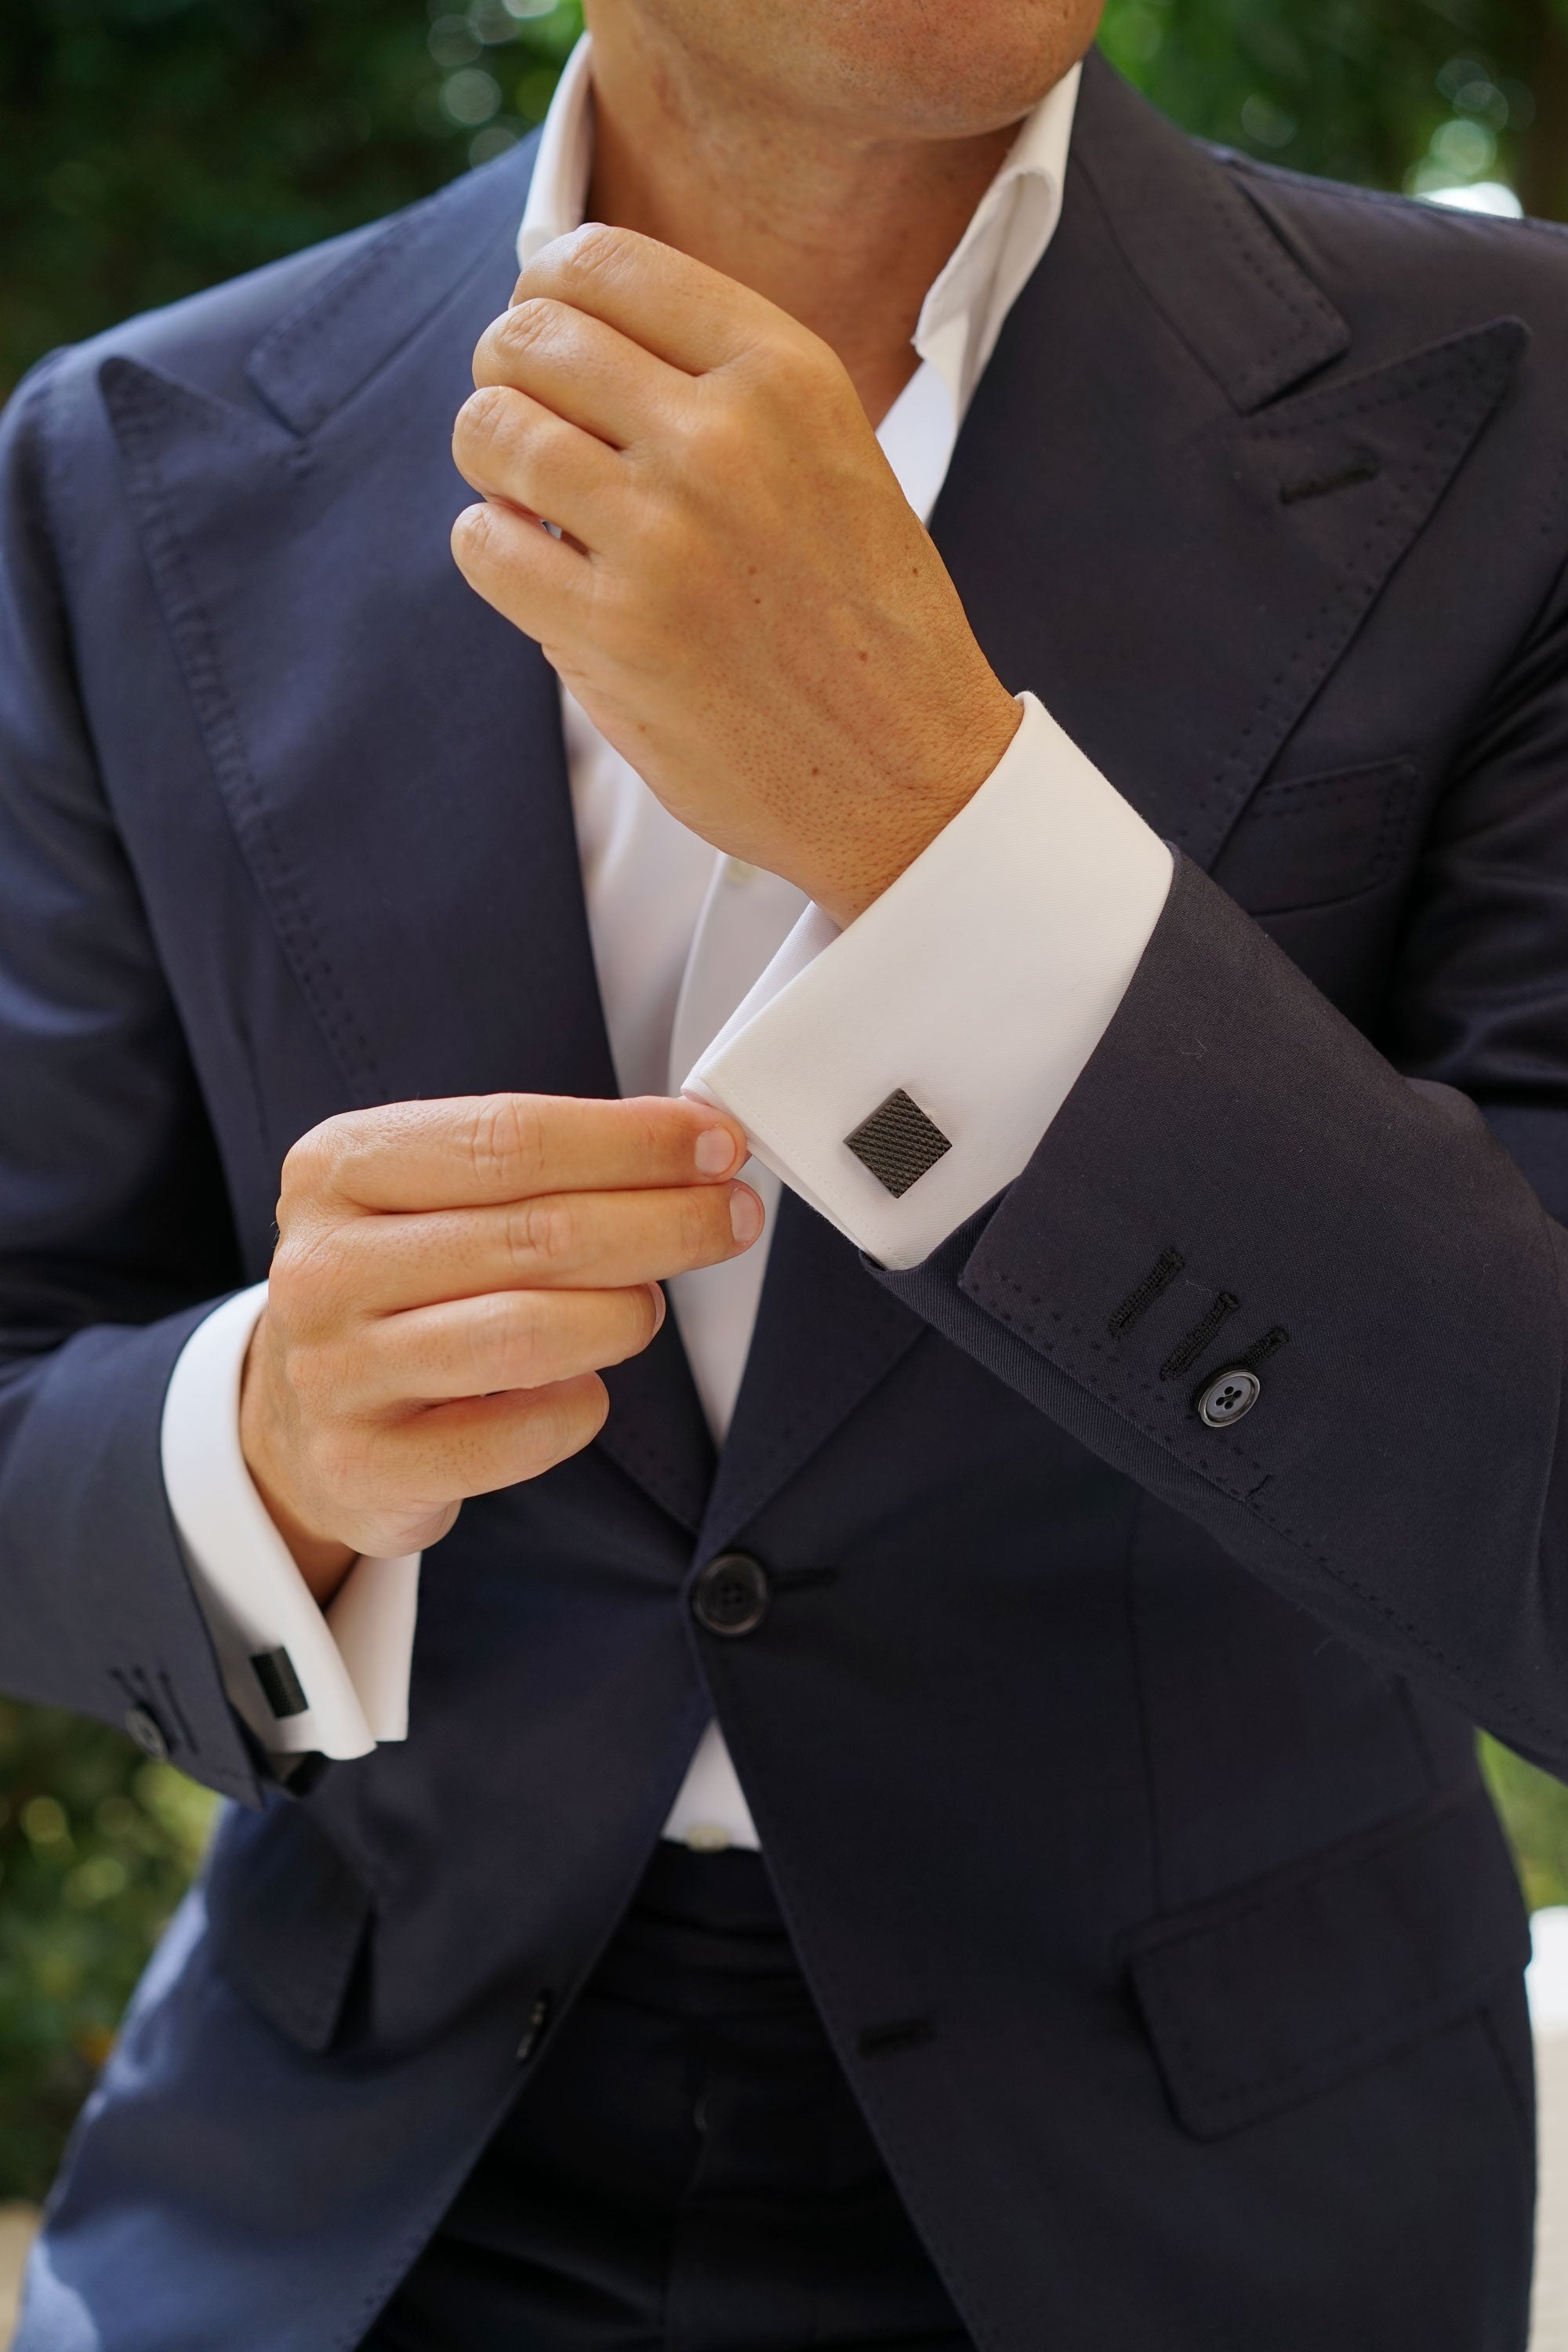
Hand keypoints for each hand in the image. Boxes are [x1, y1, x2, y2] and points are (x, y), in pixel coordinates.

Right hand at [240, 1093, 758, 1602]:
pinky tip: (584, 1387)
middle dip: (663, 1221)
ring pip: (530, 1333)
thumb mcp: (431, 1196)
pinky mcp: (365, 1466)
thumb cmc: (398, 1287)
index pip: (510, 1138)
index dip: (631, 1141)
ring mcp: (336, 1372)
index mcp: (339, 1169)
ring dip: (625, 1313)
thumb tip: (692, 1144)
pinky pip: (518, 1436)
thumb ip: (538, 1163)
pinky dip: (578, 1408)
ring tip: (649, 1306)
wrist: (299, 1422)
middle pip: (537, 1232)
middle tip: (730, 1218)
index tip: (715, 1144)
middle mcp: (325, 1266)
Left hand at [449, 226, 1020, 926]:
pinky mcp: (614, 634)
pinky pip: (482, 544)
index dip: (545, 290)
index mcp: (785, 373)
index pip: (603, 261)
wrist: (912, 775)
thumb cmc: (864, 622)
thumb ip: (719, 386)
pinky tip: (541, 574)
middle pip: (529, 338)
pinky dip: (491, 551)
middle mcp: (722, 437)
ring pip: (489, 431)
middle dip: (508, 375)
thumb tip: (561, 330)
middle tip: (532, 425)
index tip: (544, 331)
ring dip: (489, 462)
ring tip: (530, 501)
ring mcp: (662, 536)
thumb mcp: (830, 453)